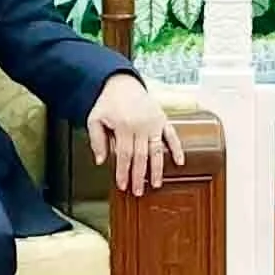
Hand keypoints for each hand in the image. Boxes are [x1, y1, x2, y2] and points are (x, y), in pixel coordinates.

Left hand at [90, 79, 174, 196]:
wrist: (122, 83)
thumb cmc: (108, 103)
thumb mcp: (94, 119)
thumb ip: (96, 139)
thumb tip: (101, 161)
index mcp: (123, 126)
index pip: (124, 155)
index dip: (123, 172)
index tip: (123, 185)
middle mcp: (140, 125)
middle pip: (141, 156)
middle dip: (139, 176)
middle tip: (139, 191)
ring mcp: (154, 122)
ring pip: (157, 150)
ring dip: (157, 169)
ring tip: (156, 184)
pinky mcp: (163, 119)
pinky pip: (172, 136)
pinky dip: (177, 149)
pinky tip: (180, 162)